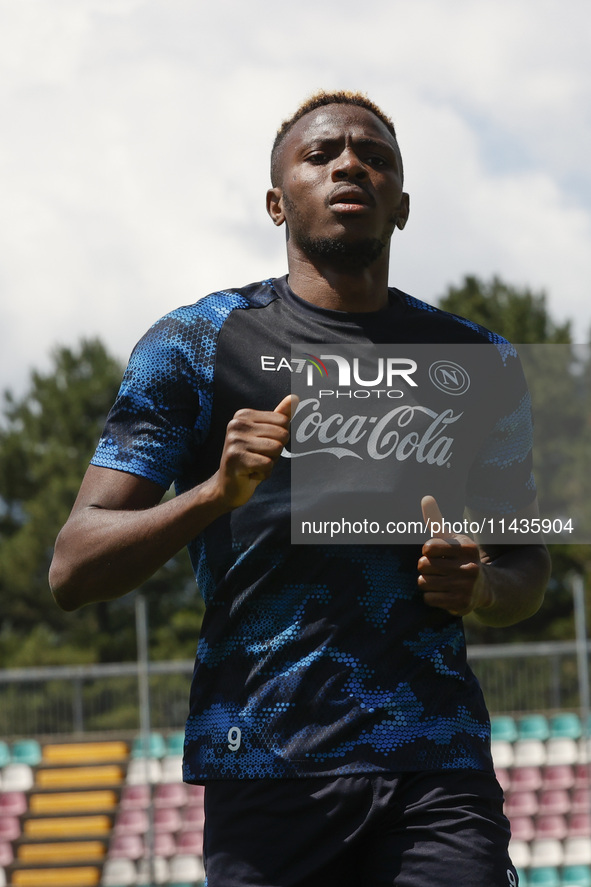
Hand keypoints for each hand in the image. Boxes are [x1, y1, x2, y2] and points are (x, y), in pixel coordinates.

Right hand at [213, 395, 295, 509]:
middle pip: (281, 435)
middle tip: (257, 458)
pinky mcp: (235, 458)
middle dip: (275, 452)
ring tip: (254, 465)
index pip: (283, 421)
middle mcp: (236, 424)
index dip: (279, 439)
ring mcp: (234, 441)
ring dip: (270, 463)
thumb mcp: (266, 435)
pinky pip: (268, 465)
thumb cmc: (251, 459)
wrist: (228, 486)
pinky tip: (250, 474)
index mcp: (243, 415)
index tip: (261, 447)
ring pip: (276, 449)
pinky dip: (264, 474)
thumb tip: (295, 397)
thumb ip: (280, 416)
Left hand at [417, 495, 492, 616]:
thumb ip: (436, 519)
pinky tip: (443, 592)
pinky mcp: (461, 604)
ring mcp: (466, 587)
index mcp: (467, 547)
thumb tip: (425, 498)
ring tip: (439, 580)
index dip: (427, 551)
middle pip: (423, 565)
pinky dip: (431, 596)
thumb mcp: (452, 538)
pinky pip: (429, 598)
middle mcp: (469, 567)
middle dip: (425, 567)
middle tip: (437, 569)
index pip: (429, 547)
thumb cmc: (460, 558)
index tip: (436, 553)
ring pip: (424, 582)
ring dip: (427, 582)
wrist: (484, 587)